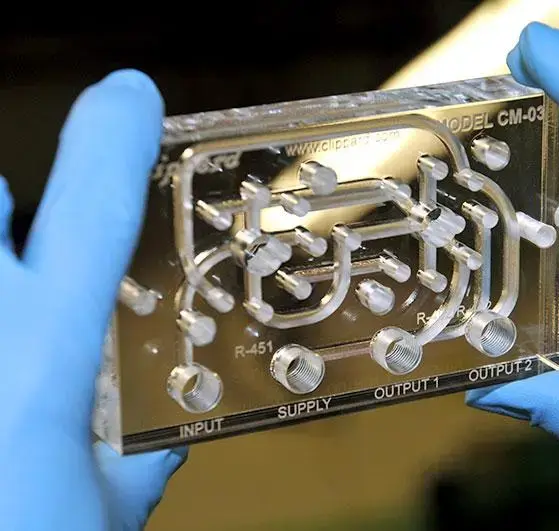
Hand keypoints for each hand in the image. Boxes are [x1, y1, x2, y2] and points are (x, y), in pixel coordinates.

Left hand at [0, 70, 185, 529]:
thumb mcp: (103, 522)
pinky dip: (1, 333)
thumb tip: (163, 438)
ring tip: (7, 298)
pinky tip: (4, 383)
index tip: (133, 92)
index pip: (90, 215)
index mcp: (36, 365)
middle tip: (12, 231)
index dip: (113, 141)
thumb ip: (135, 465)